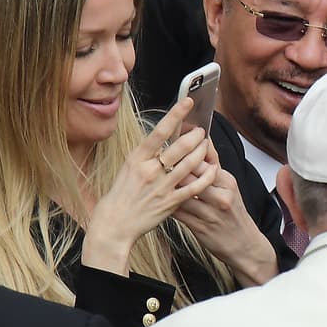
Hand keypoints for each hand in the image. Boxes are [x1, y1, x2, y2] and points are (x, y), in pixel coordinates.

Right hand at [82, 96, 216, 276]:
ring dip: (202, 152)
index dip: (176, 115)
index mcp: (137, 158)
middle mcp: (149, 170)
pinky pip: (194, 187)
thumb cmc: (121, 195)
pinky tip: (213, 169)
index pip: (160, 131)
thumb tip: (162, 139)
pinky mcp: (170, 202)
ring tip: (207, 145)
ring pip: (189, 164)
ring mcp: (160, 186)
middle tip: (202, 131)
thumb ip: (146, 155)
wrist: (114, 224)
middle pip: (179, 147)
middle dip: (195, 136)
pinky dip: (206, 176)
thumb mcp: (128, 168)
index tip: (188, 102)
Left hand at [172, 144, 278, 286]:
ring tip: (156, 180)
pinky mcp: (200, 227)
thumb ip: (214, 166)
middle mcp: (220, 196)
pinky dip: (167, 204)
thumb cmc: (234, 214)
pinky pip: (178, 212)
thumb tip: (204, 141)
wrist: (244, 245)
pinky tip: (159, 200)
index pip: (203, 160)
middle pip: (191, 174)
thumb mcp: (229, 188)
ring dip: (167, 186)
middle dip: (173, 167)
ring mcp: (210, 213)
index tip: (173, 143)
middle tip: (158, 161)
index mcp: (227, 182)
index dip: (185, 151)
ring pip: (181, 193)